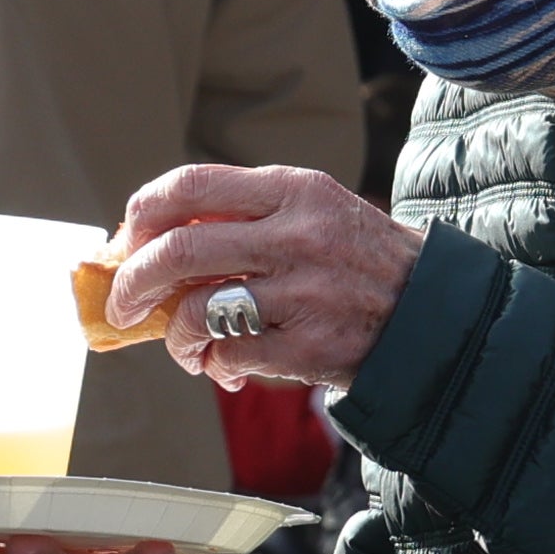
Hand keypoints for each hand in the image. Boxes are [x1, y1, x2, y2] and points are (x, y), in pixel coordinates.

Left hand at [106, 164, 427, 397]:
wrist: (432, 312)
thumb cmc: (356, 260)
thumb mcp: (312, 212)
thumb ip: (247, 216)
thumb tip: (153, 243)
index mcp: (292, 191)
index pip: (191, 185)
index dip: (144, 212)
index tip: (127, 239)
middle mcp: (295, 234)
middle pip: (179, 250)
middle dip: (133, 283)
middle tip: (122, 306)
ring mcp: (303, 291)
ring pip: (197, 311)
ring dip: (173, 337)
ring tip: (183, 347)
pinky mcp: (309, 344)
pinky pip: (230, 355)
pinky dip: (214, 365)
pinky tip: (223, 368)